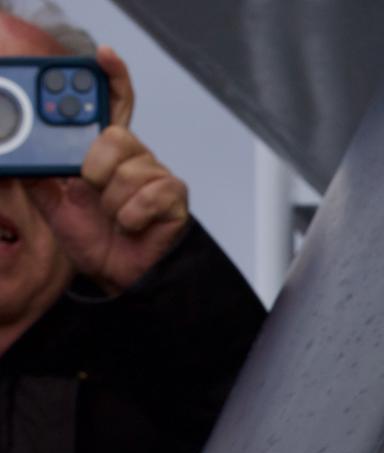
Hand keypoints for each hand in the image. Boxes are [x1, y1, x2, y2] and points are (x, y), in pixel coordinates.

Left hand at [28, 46, 188, 293]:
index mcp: (106, 152)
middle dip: (94, 167)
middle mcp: (134, 157)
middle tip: (92, 188)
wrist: (121, 276)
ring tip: (115, 218)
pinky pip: (146, 194)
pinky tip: (132, 226)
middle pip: (115, 136)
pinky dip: (130, 216)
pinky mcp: (173, 196)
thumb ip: (40, 174)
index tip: (102, 56)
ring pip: (126, 171)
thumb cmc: (97, 239)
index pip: (113, 104)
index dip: (111, 77)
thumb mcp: (54, 204)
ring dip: (111, 203)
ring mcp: (156, 176)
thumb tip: (21, 153)